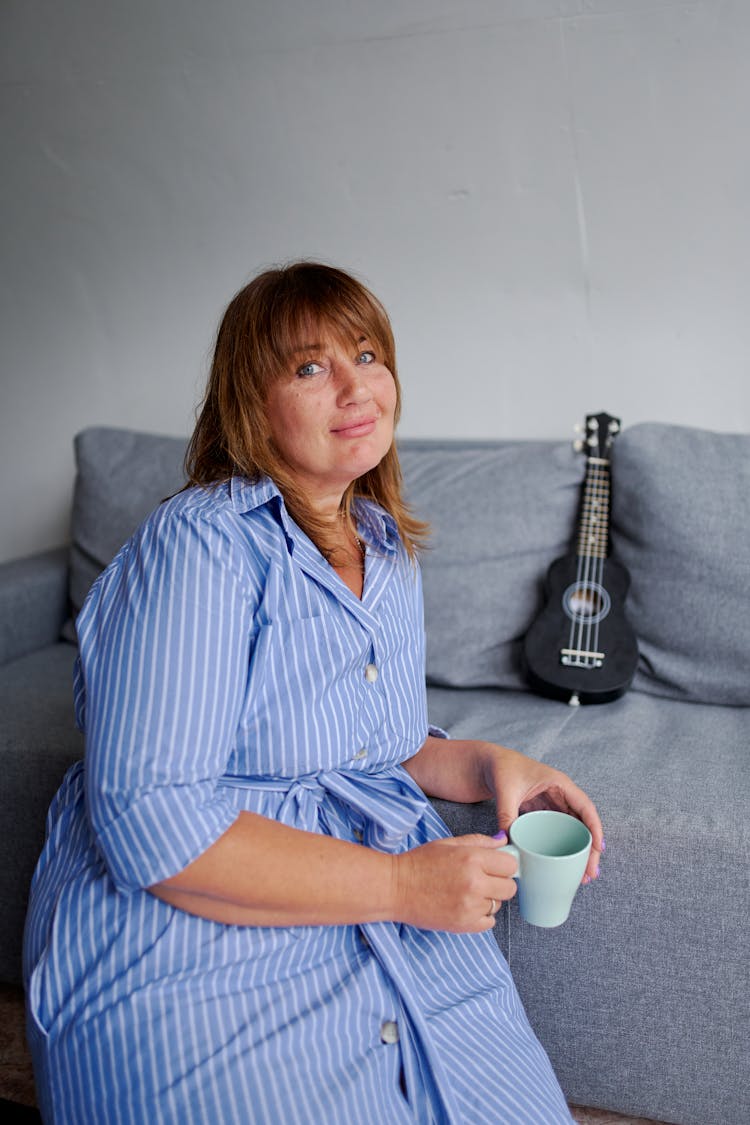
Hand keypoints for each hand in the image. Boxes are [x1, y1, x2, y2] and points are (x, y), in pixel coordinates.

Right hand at [392, 834, 517, 932]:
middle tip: (482, 880)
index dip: (503, 865)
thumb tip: (503, 841)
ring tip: (466, 893)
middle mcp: (475, 883)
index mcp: (472, 859)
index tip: (495, 866)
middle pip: (510, 888)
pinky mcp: (464, 925)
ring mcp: (470, 907)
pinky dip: (481, 916)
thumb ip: (479, 841)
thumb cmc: (419, 863)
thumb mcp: (448, 844)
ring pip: (498, 905)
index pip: (511, 865)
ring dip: (488, 899)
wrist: (394, 888)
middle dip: (499, 883)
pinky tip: (465, 906)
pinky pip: (489, 922)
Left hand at [477, 743, 603, 883]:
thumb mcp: (505, 791)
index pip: (585, 807)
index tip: (598, 850)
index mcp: (559, 783)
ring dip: (580, 851)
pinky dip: (566, 847)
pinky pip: (561, 832)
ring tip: (583, 875)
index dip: (595, 828)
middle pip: (584, 823)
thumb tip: (507, 843)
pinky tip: (567, 864)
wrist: (489, 763)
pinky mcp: (545, 813)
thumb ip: (506, 815)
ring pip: (574, 830)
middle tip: (590, 873)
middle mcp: (562, 794)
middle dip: (590, 849)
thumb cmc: (501, 768)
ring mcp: (554, 804)